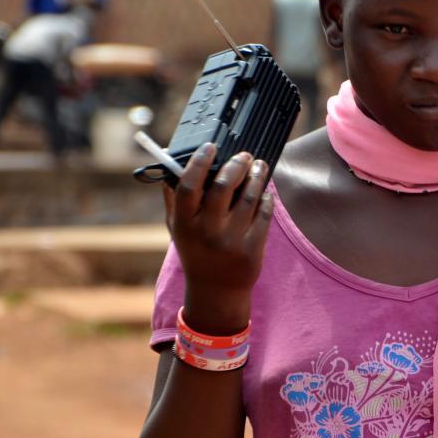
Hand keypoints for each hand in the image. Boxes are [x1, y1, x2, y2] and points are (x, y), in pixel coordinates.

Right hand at [162, 143, 273, 328]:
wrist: (216, 290)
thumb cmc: (196, 250)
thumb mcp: (177, 228)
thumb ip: (173, 198)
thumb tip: (170, 162)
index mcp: (184, 223)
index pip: (188, 185)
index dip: (199, 162)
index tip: (211, 146)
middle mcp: (206, 231)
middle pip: (223, 186)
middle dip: (237, 165)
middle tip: (244, 155)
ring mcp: (231, 240)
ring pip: (249, 197)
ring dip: (257, 176)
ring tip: (259, 166)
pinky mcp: (252, 248)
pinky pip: (264, 213)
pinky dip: (266, 197)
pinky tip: (265, 190)